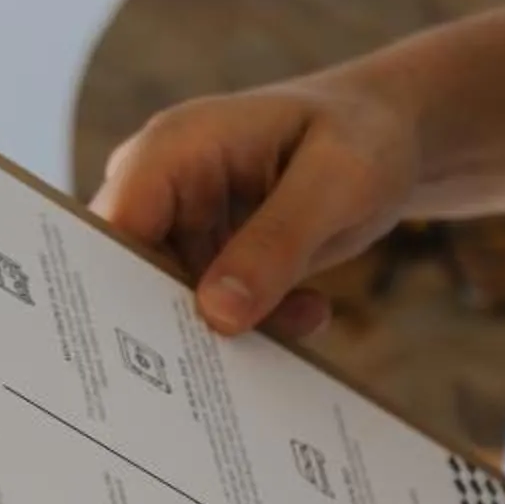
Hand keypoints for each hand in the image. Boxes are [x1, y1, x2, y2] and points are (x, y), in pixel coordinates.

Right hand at [90, 72, 420, 338]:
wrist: (389, 140)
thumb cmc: (365, 137)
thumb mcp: (336, 182)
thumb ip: (278, 244)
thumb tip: (217, 314)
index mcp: (173, 146)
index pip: (114, 228)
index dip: (118, 294)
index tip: (156, 354)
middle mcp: (163, 187)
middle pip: (130, 278)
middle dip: (178, 328)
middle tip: (234, 366)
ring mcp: (182, 226)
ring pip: (174, 307)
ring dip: (234, 330)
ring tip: (300, 317)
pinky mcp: (209, 260)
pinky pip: (212, 314)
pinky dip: (259, 325)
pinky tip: (308, 311)